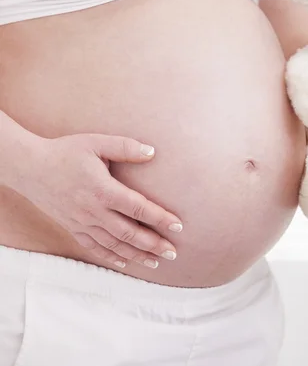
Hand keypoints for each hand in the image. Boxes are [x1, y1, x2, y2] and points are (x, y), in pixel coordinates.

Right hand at [15, 133, 182, 269]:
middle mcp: (93, 211)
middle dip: (154, 244)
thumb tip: (152, 152)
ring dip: (137, 255)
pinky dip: (112, 257)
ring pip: (114, 245)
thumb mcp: (96, 142)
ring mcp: (82, 222)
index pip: (138, 209)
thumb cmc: (65, 152)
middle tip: (174, 253)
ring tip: (157, 261)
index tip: (179, 226)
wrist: (28, 167)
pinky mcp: (73, 227)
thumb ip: (126, 147)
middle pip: (129, 233)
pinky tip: (126, 263)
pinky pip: (94, 247)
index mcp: (103, 190)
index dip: (160, 218)